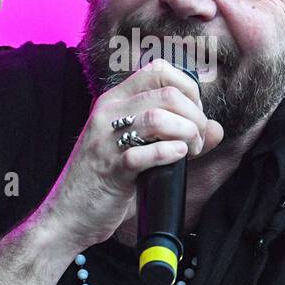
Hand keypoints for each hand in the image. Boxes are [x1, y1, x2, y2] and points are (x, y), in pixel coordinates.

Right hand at [38, 59, 224, 250]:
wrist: (67, 215)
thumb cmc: (107, 181)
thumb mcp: (137, 148)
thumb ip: (175, 134)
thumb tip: (217, 129)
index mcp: (114, 101)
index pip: (158, 70)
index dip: (188, 88)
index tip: (195, 114)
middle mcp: (107, 113)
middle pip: (166, 94)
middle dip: (194, 116)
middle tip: (197, 140)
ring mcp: (106, 141)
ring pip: (158, 118)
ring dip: (186, 133)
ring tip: (190, 151)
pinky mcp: (110, 170)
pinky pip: (143, 153)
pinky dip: (169, 153)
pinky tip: (178, 157)